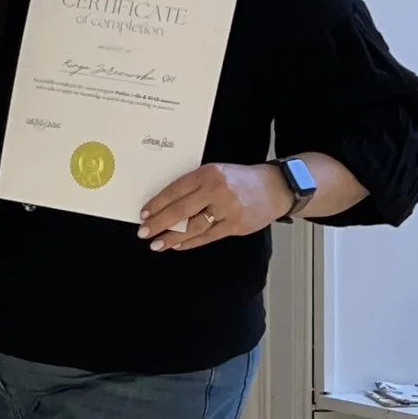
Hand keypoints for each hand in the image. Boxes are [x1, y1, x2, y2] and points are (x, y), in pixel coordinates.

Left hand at [139, 162, 285, 251]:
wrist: (274, 187)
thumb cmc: (240, 180)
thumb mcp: (216, 173)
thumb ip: (194, 186)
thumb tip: (165, 206)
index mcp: (208, 173)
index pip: (176, 190)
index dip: (157, 203)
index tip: (143, 213)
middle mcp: (217, 190)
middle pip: (181, 209)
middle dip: (158, 222)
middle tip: (143, 232)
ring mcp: (227, 209)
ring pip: (193, 227)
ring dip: (172, 237)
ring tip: (156, 244)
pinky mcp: (235, 225)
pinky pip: (207, 237)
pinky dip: (190, 242)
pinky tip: (177, 245)